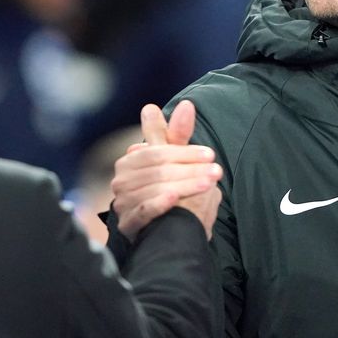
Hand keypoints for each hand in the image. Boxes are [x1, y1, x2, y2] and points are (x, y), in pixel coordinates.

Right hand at [111, 100, 222, 240]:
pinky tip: (175, 199)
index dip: (184, 153)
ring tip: (208, 185)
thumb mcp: (176, 160)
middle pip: (158, 171)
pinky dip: (159, 204)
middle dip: (189, 170)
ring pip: (154, 189)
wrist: (170, 233)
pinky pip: (143, 211)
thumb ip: (178, 133)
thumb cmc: (173, 189)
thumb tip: (187, 104)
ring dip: (184, 186)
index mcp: (130, 162)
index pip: (157, 153)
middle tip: (216, 171)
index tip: (210, 155)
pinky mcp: (128, 224)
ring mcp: (123, 203)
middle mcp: (121, 181)